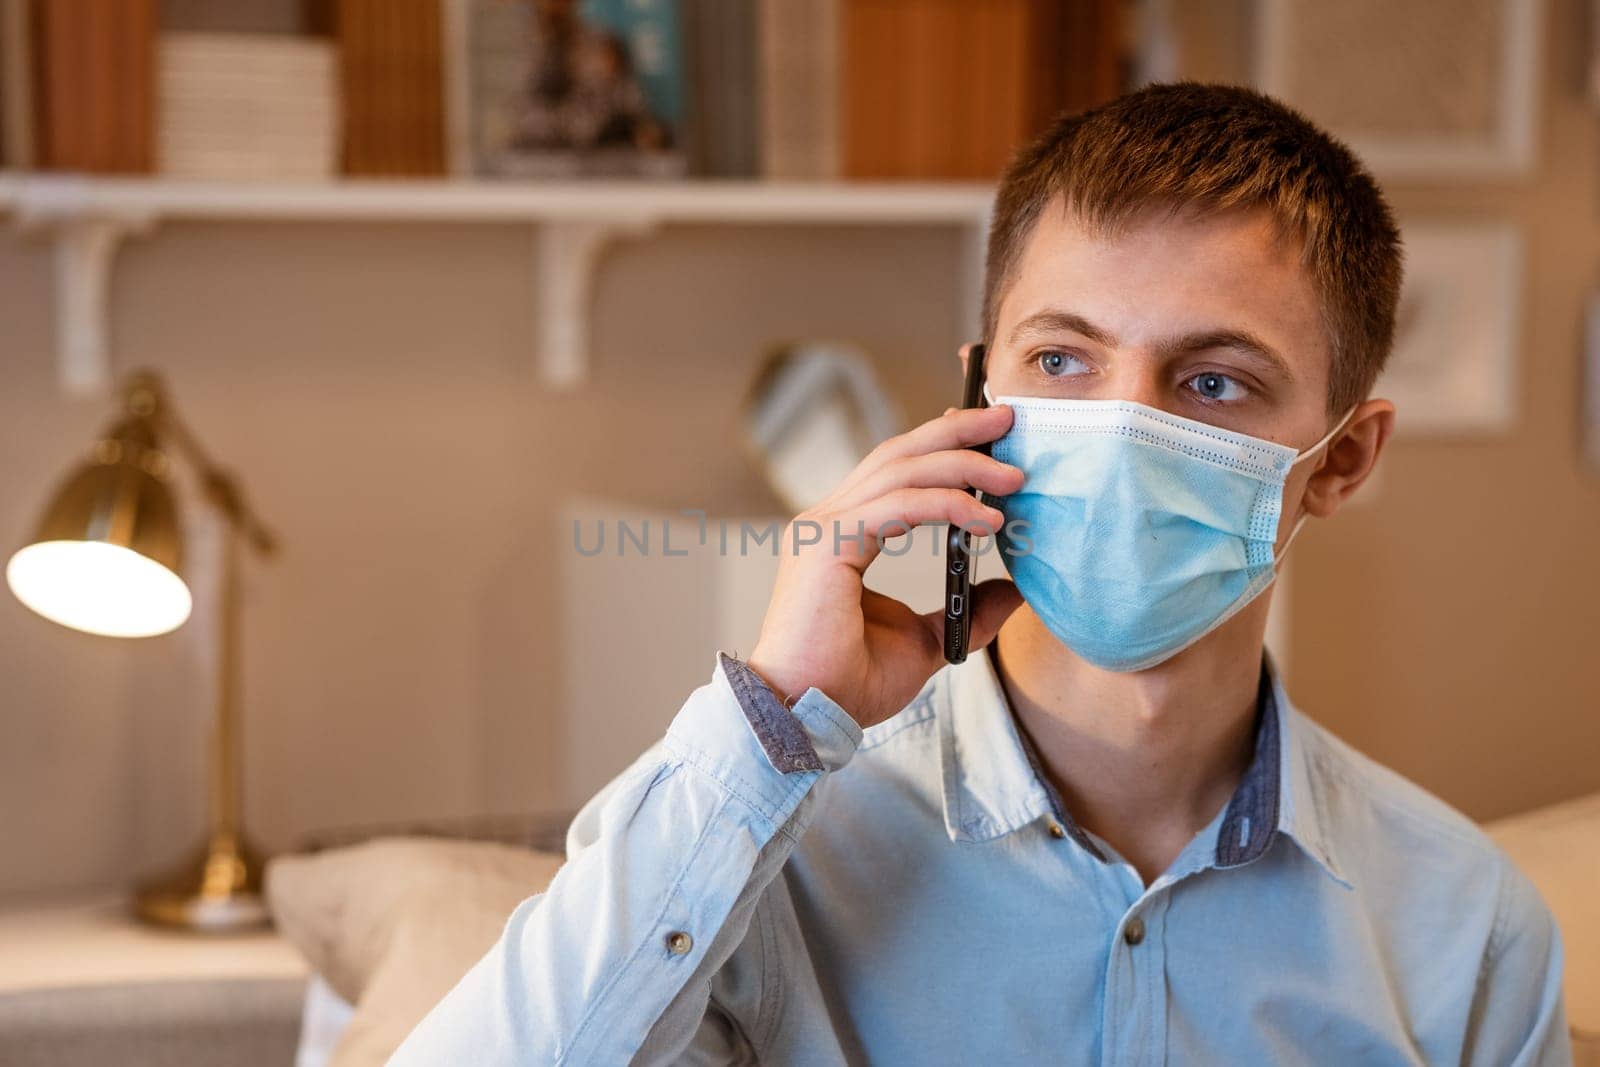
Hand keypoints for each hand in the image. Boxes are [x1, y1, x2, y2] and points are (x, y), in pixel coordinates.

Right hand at [746, 403, 1024, 730]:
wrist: (803, 716)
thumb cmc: (848, 683)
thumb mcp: (927, 641)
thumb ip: (965, 610)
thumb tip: (1010, 590)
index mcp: (840, 535)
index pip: (893, 471)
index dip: (940, 447)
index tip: (988, 438)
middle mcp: (827, 521)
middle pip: (898, 454)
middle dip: (957, 432)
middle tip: (1007, 419)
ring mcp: (823, 528)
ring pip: (901, 470)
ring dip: (964, 463)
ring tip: (1014, 473)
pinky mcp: (829, 545)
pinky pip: (900, 506)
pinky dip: (948, 505)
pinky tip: (988, 520)